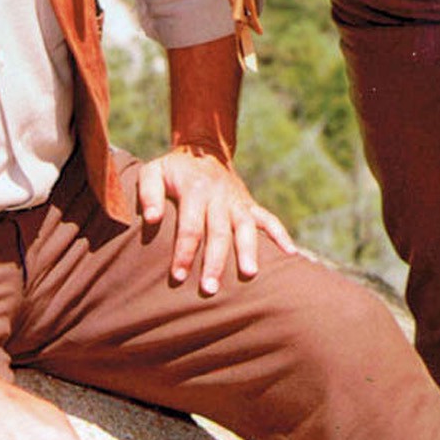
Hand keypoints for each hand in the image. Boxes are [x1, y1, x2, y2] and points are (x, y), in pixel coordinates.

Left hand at [137, 147, 295, 291]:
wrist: (203, 150)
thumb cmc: (173, 170)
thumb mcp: (153, 172)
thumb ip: (148, 194)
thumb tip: (152, 219)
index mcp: (195, 190)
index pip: (190, 226)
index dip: (184, 252)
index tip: (178, 276)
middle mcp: (219, 196)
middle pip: (219, 232)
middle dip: (215, 262)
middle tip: (210, 290)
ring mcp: (238, 201)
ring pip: (246, 228)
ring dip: (248, 251)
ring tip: (249, 274)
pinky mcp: (250, 205)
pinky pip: (269, 219)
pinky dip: (281, 235)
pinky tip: (291, 254)